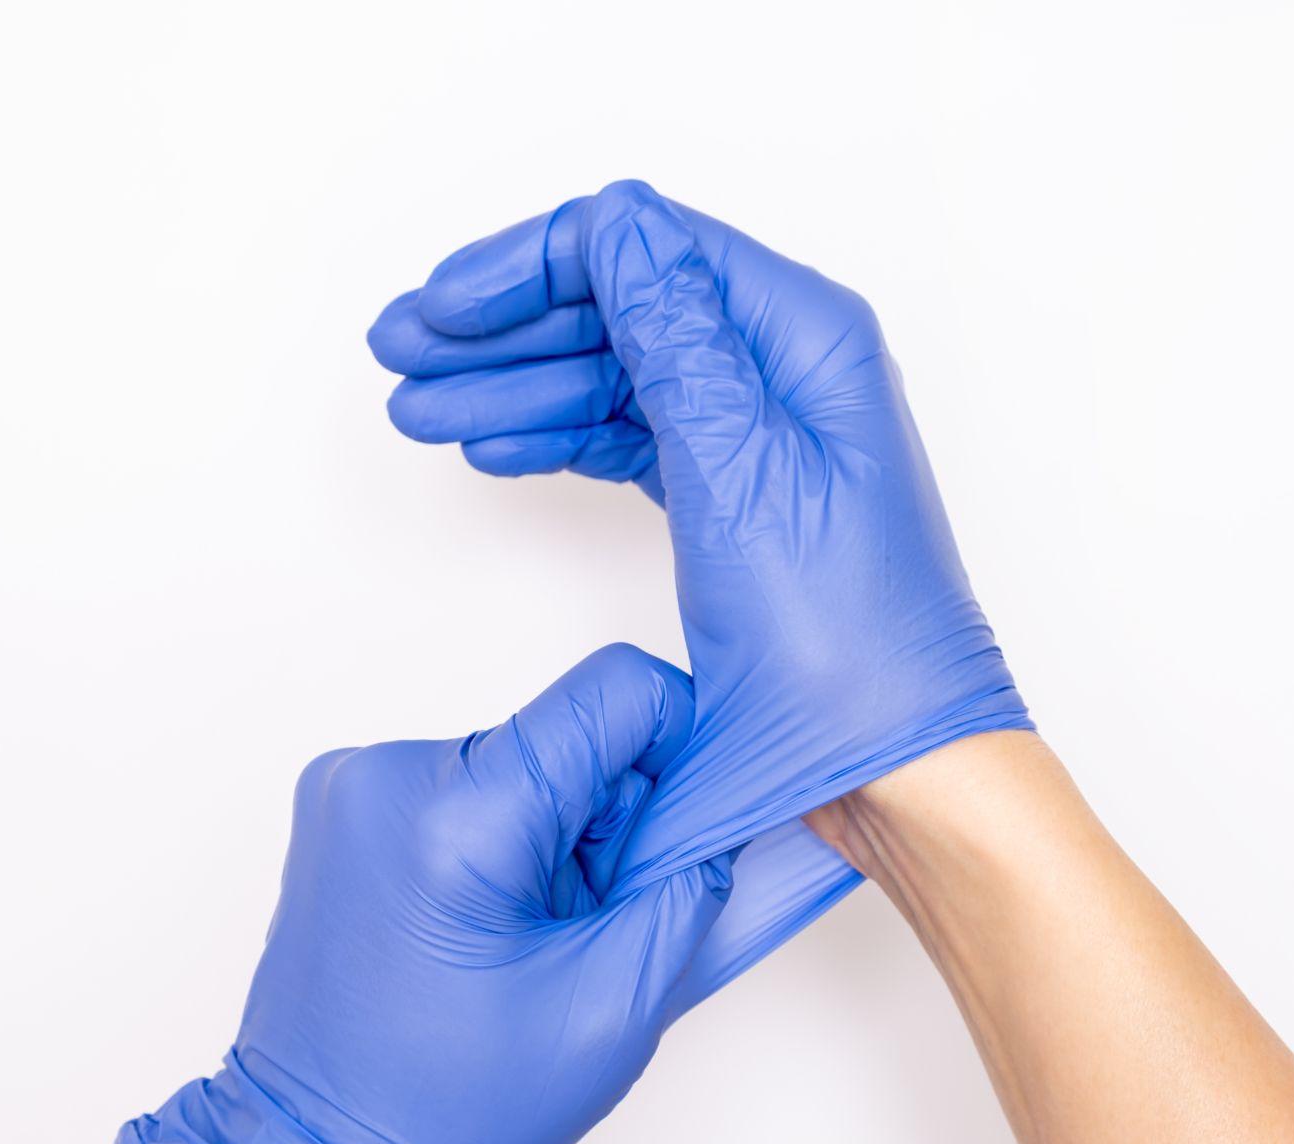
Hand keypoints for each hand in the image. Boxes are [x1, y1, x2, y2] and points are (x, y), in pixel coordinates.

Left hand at [115, 645, 734, 1143]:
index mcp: (458, 818)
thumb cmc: (443, 1114)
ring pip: (517, 760)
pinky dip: (494, 840)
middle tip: (583, 925)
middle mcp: (389, 774)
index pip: (614, 692)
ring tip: (522, 940)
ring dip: (548, 836)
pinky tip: (477, 927)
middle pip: (565, 734)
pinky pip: (461, 785)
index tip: (681, 822)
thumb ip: (690, 889)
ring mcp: (350, 784)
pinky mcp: (338, 803)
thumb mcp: (612, 1011)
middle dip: (603, 820)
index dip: (678, 742)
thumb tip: (726, 810)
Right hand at [369, 181, 1032, 889]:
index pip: (647, 248)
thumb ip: (673, 339)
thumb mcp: (742, 473)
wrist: (893, 769)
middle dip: (505, 327)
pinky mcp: (734, 499)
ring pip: (614, 376)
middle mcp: (783, 371)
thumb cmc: (846, 644)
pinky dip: (557, 439)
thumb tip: (615, 224)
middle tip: (400, 351)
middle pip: (620, 306)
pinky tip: (493, 447)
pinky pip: (628, 439)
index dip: (535, 264)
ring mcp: (757, 436)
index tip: (445, 304)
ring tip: (417, 411)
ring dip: (511, 388)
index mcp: (803, 338)